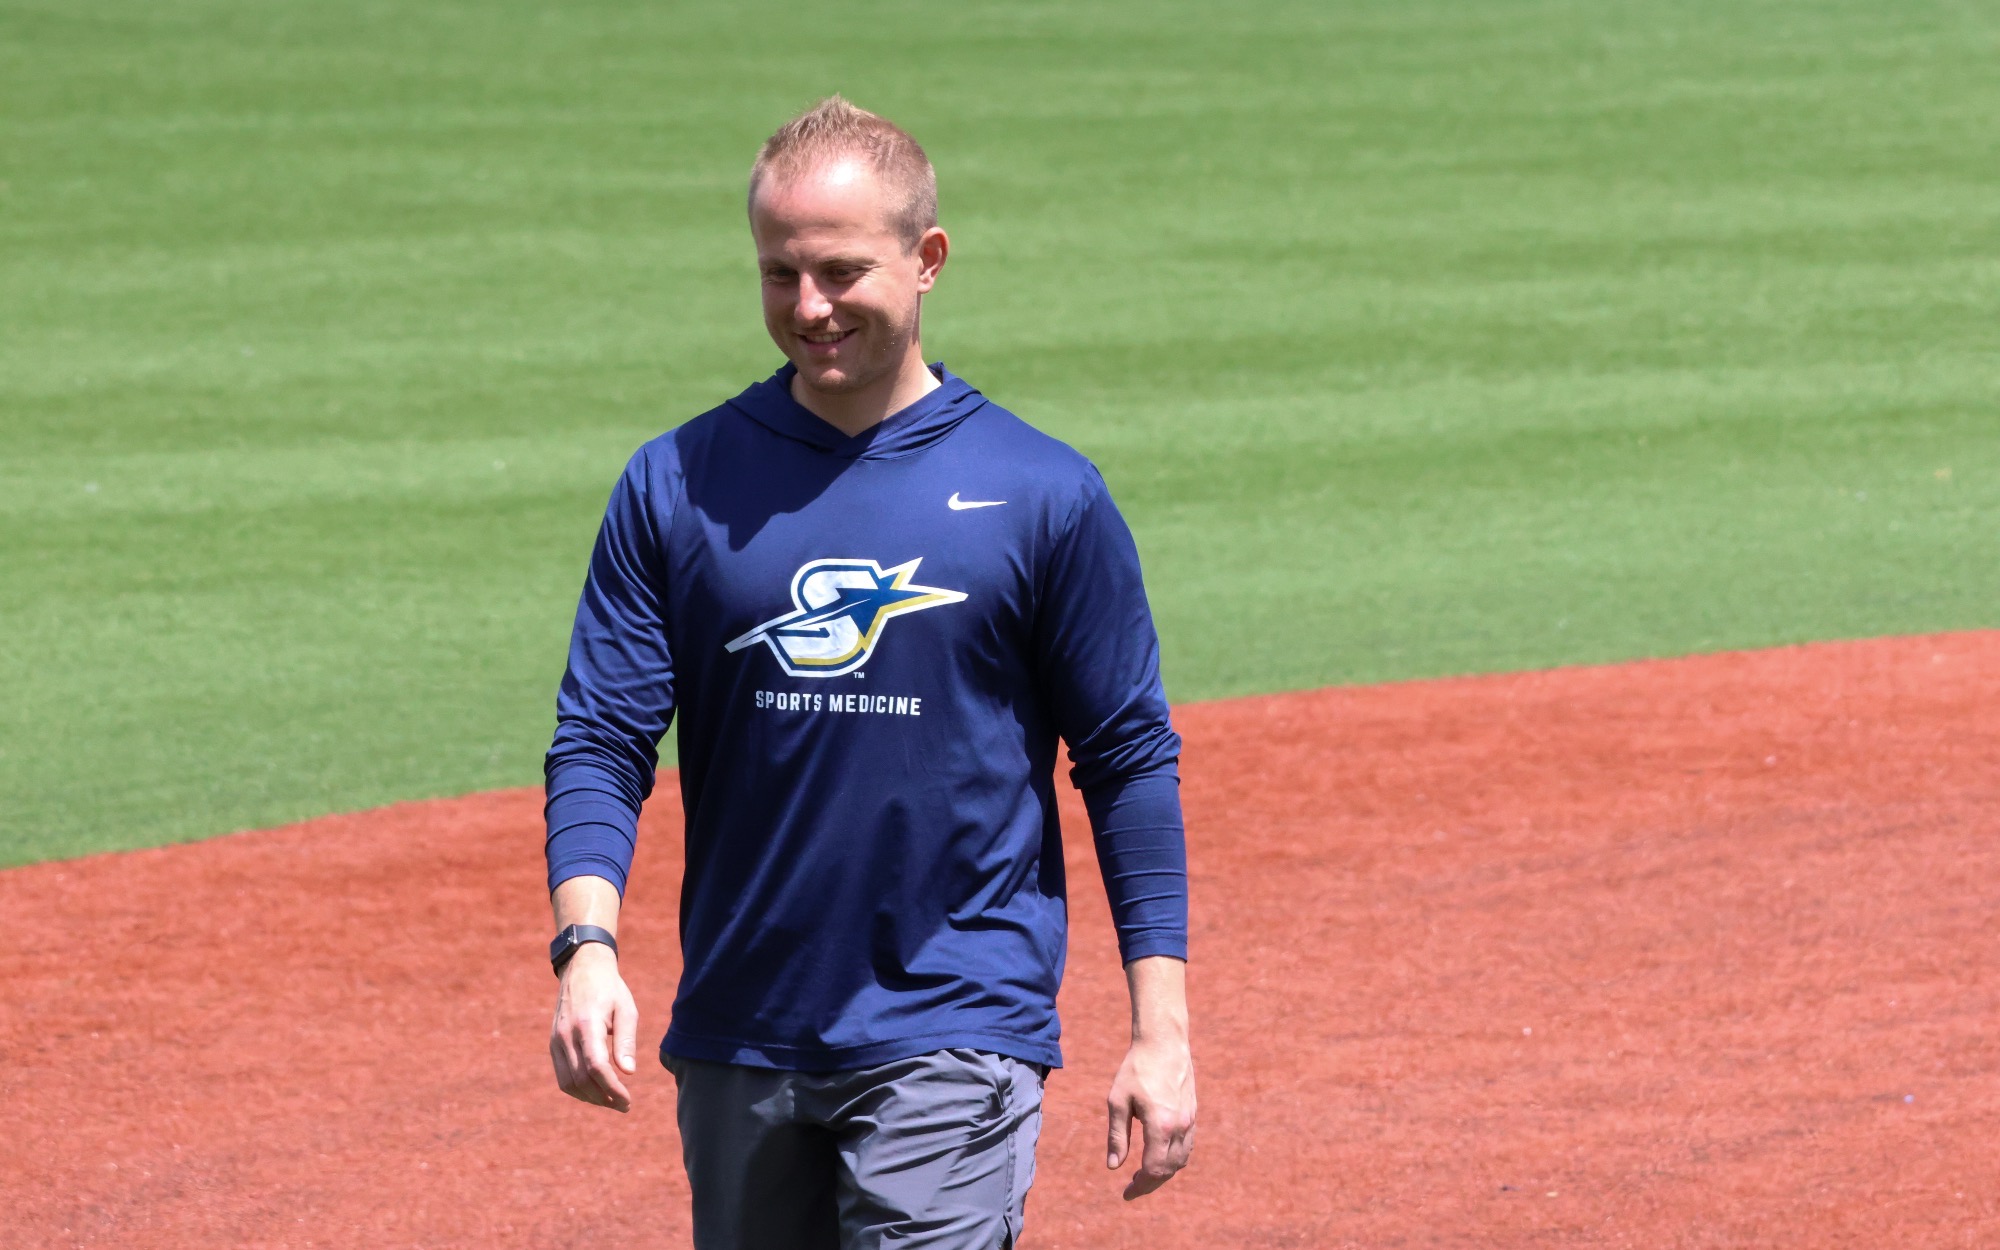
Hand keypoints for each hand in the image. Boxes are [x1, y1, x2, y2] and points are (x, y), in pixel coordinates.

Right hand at [549, 943, 638, 1111]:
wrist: (582, 968)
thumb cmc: (610, 989)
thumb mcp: (626, 1009)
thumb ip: (626, 1041)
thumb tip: (629, 1073)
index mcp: (587, 1024)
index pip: (596, 1066)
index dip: (612, 1088)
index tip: (628, 1100)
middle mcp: (566, 1035)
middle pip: (581, 1080)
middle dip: (604, 1098)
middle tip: (624, 1105)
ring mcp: (556, 1040)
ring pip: (568, 1083)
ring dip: (590, 1098)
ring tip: (612, 1101)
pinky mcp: (553, 1044)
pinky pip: (562, 1076)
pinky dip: (578, 1089)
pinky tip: (596, 1092)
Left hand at [1105, 1032, 1195, 1199]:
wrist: (1164, 1042)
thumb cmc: (1136, 1069)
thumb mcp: (1118, 1101)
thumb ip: (1117, 1136)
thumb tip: (1114, 1167)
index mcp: (1160, 1126)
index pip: (1153, 1169)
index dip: (1140, 1186)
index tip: (1126, 1193)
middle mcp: (1180, 1127)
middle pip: (1169, 1170)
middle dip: (1151, 1183)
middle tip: (1132, 1188)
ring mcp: (1190, 1120)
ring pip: (1181, 1160)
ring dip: (1164, 1173)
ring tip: (1144, 1175)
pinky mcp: (1193, 1113)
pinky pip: (1188, 1146)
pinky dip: (1175, 1159)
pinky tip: (1160, 1156)